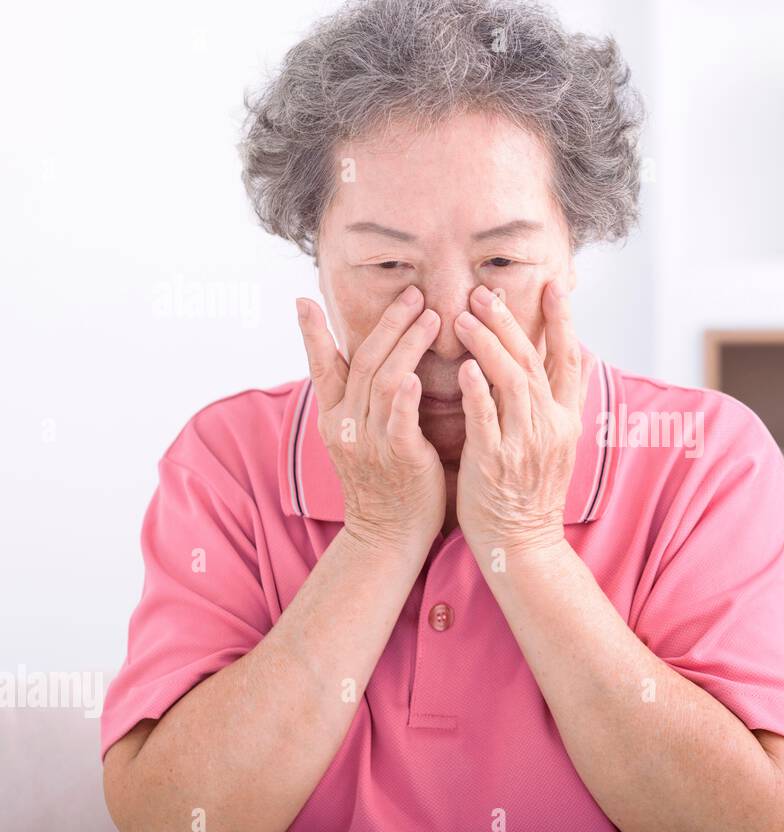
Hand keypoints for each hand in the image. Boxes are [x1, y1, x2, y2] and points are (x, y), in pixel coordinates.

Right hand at [295, 284, 445, 558]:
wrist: (389, 536)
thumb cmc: (386, 484)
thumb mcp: (361, 440)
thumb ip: (362, 404)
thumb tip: (373, 368)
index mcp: (334, 419)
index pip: (322, 367)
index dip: (312, 335)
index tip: (303, 300)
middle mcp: (346, 425)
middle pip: (363, 362)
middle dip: (388, 324)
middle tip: (413, 293)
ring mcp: (369, 441)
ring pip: (382, 381)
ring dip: (406, 344)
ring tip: (431, 316)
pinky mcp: (397, 457)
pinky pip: (398, 420)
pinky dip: (404, 395)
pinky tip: (414, 374)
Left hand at [452, 279, 590, 561]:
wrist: (523, 544)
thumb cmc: (533, 492)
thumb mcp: (562, 441)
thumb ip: (569, 395)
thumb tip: (587, 354)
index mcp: (565, 419)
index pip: (567, 360)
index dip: (563, 321)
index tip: (554, 285)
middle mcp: (549, 426)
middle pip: (533, 362)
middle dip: (510, 322)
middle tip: (484, 291)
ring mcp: (523, 443)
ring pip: (512, 382)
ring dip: (488, 345)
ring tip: (463, 316)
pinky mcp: (495, 461)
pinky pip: (487, 419)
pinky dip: (478, 391)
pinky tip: (465, 367)